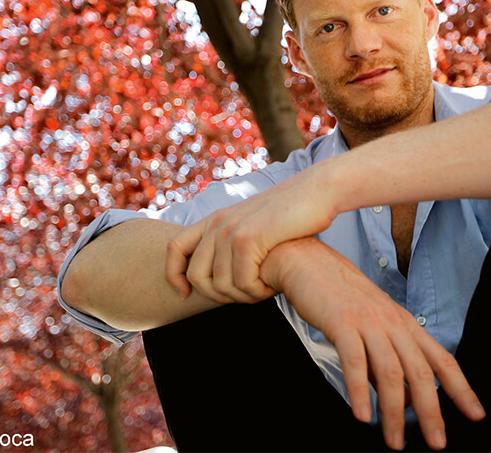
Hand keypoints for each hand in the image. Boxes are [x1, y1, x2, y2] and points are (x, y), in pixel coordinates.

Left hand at [165, 166, 335, 303]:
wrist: (315, 193)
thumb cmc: (290, 217)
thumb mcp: (252, 226)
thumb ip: (232, 244)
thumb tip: (219, 276)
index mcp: (214, 219)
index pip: (174, 248)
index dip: (174, 276)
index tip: (185, 294)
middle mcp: (217, 223)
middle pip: (196, 275)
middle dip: (217, 296)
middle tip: (244, 297)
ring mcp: (230, 230)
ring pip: (220, 285)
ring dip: (243, 296)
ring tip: (262, 290)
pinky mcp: (248, 238)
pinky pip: (242, 282)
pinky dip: (257, 292)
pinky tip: (271, 287)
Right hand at [261, 238, 485, 450]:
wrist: (309, 263)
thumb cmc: (340, 296)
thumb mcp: (373, 324)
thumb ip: (388, 357)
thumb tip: (399, 397)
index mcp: (404, 324)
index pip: (441, 360)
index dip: (461, 388)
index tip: (475, 414)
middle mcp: (393, 324)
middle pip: (420, 373)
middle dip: (431, 412)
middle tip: (436, 442)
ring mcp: (368, 323)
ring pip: (390, 373)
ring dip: (394, 413)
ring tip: (393, 441)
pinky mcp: (342, 323)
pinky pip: (354, 362)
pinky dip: (360, 392)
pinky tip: (362, 415)